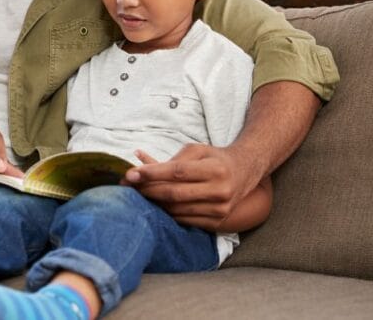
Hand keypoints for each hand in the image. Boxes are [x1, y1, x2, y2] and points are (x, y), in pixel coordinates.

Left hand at [124, 144, 259, 230]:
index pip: (178, 172)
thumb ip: (172, 159)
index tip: (131, 174)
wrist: (245, 173)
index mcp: (215, 169)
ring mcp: (220, 209)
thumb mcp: (197, 150)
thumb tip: (141, 165)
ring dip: (153, 203)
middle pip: (174, 194)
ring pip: (177, 210)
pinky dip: (167, 213)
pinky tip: (154, 205)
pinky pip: (184, 220)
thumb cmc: (214, 158)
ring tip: (136, 194)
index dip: (152, 173)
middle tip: (128, 185)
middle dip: (147, 190)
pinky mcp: (217, 222)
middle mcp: (220, 191)